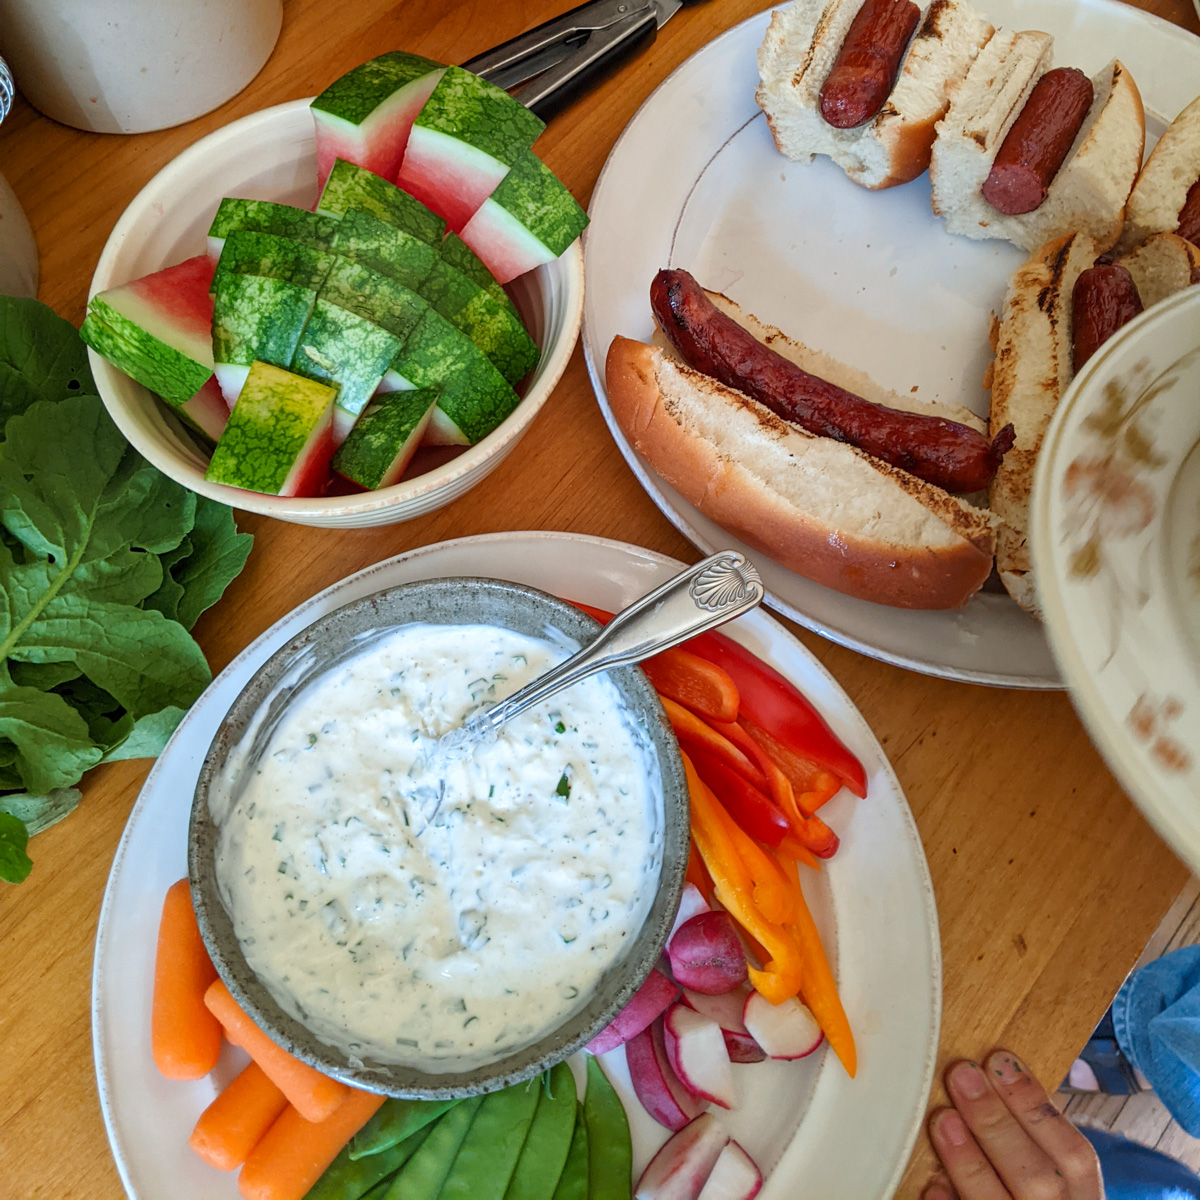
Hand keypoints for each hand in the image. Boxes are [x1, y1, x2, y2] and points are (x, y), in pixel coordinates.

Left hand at [923, 1050, 1102, 1199]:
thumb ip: (1030, 1143)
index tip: (998, 1060)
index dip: (1036, 1104)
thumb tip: (988, 1080)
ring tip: (942, 1118)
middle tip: (962, 1075)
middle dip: (996, 1123)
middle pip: (1038, 1179)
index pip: (1075, 1155)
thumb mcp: (1053, 1179)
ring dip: (969, 1162)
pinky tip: (930, 1186)